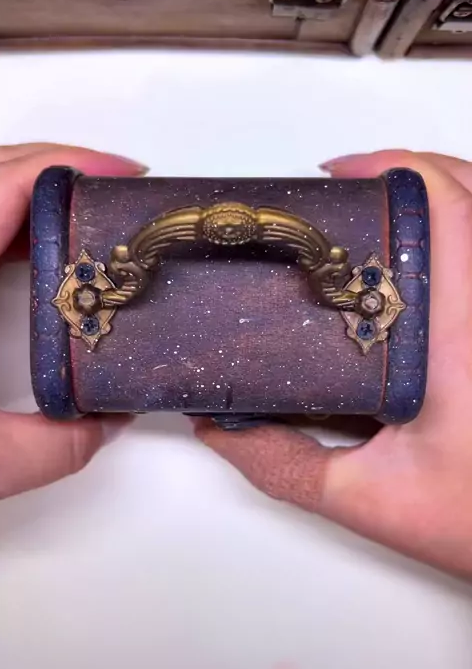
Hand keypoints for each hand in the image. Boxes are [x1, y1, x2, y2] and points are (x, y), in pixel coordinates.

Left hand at [0, 142, 145, 500]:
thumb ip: (49, 448)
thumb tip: (103, 424)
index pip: (1, 184)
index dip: (68, 167)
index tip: (121, 175)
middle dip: (58, 171)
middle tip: (115, 192)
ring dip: (29, 192)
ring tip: (83, 215)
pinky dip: (1, 219)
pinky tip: (28, 247)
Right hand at [193, 151, 471, 578]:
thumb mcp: (370, 500)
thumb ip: (285, 464)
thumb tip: (222, 427)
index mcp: (465, 332)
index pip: (449, 208)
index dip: (397, 169)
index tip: (340, 173)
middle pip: (471, 192)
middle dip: (412, 173)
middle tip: (352, 192)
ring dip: (443, 196)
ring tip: (384, 215)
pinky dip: (464, 230)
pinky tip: (427, 264)